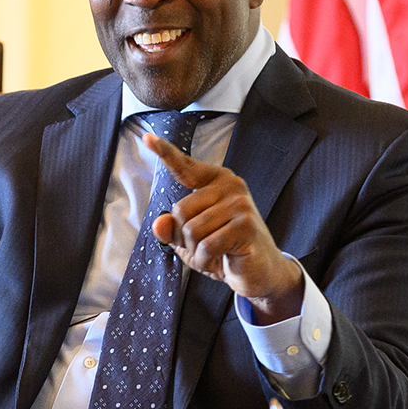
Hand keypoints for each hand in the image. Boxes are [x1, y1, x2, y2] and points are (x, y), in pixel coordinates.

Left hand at [138, 131, 301, 318]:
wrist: (259, 271)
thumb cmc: (224, 250)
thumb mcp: (190, 241)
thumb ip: (173, 229)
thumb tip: (159, 223)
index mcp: (216, 181)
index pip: (186, 167)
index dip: (166, 153)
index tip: (148, 137)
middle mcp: (231, 186)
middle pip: (181, 210)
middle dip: (184, 238)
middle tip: (204, 247)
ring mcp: (240, 204)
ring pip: (192, 230)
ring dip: (196, 252)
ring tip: (214, 255)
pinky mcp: (245, 225)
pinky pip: (207, 245)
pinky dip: (206, 260)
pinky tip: (220, 261)